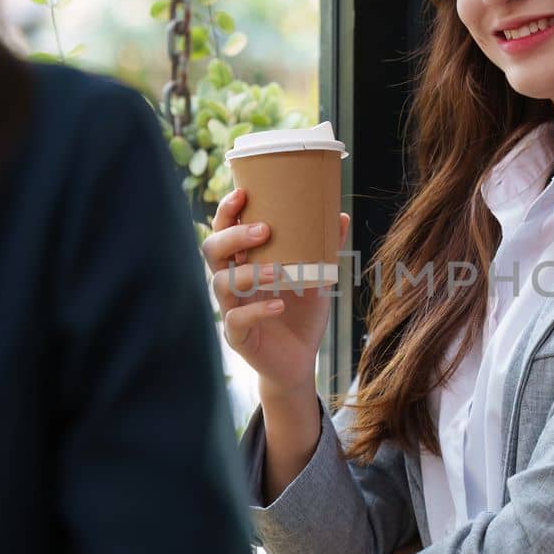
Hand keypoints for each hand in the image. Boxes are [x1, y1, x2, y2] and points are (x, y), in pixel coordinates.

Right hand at [202, 187, 349, 394]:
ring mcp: (230, 309)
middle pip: (212, 251)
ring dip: (247, 273)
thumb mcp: (318, 278)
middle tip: (263, 230)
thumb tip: (341, 216)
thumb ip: (325, 249)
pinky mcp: (237, 336)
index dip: (227, 211)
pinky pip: (236, 320)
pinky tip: (278, 306)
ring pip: (220, 283)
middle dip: (233, 236)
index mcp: (244, 262)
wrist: (300, 360)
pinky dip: (256, 311)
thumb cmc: (302, 314)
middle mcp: (231, 282)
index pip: (224, 230)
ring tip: (276, 272)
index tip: (243, 193)